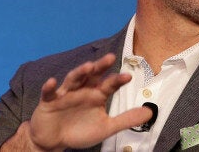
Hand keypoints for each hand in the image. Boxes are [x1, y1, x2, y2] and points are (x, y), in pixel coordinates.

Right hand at [28, 53, 152, 149]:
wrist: (55, 140)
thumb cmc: (80, 130)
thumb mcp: (106, 127)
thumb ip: (126, 119)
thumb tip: (150, 113)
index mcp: (96, 94)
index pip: (109, 84)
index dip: (117, 80)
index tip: (128, 76)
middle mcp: (82, 90)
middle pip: (92, 75)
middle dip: (100, 66)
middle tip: (110, 58)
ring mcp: (65, 94)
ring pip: (73, 80)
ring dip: (79, 73)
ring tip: (87, 67)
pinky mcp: (48, 101)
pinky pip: (48, 93)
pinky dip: (49, 87)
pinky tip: (52, 82)